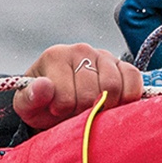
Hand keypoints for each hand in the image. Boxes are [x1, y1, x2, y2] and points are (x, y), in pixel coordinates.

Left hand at [14, 43, 143, 131]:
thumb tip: (44, 86)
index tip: (57, 112)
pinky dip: (128, 97)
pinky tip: (114, 105)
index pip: (67, 97)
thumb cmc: (42, 104)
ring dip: (106, 107)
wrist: (57, 100)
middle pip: (93, 92)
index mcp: (55, 56)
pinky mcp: (122, 65)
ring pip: (114, 87)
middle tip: (77, 112)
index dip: (64, 112)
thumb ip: (31, 97)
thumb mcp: (27, 106)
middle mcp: (81, 50)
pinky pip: (134, 80)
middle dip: (86, 111)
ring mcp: (104, 55)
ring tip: (93, 108)